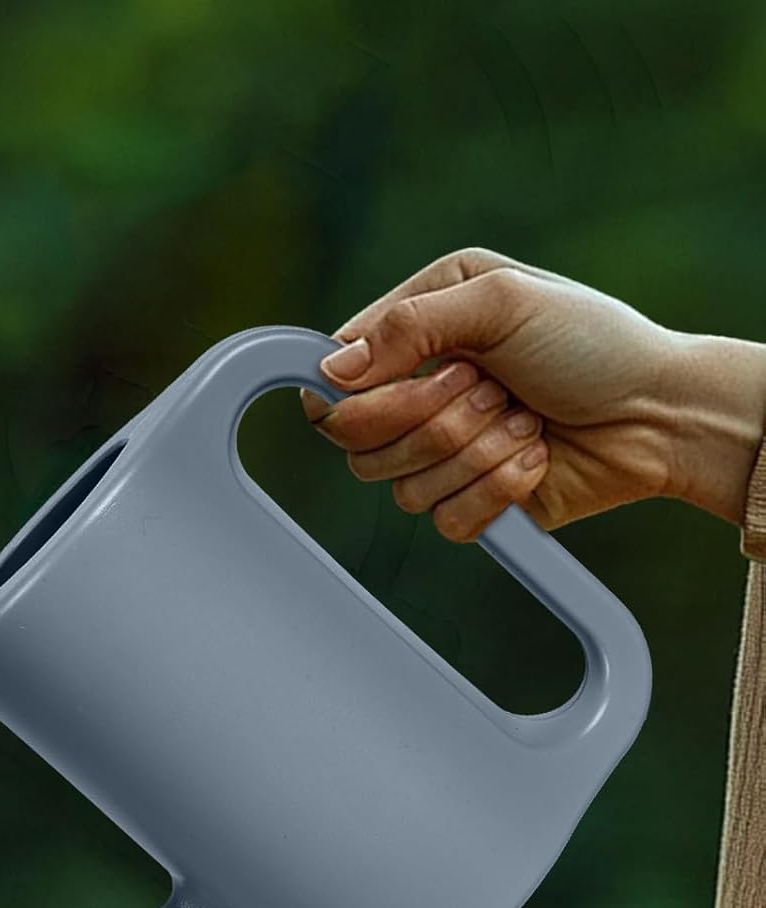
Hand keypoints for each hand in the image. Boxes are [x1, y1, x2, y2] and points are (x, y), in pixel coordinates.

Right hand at [301, 247, 765, 539]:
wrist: (660, 413)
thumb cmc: (594, 344)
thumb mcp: (504, 301)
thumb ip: (411, 325)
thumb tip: (333, 373)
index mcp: (418, 328)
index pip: (335, 377)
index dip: (354, 394)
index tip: (398, 383)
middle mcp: (419, 390)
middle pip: (357, 441)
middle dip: (432, 420)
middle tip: (490, 389)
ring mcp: (441, 451)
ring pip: (400, 487)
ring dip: (475, 453)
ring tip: (525, 420)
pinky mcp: (468, 501)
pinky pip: (443, 520)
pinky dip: (496, 490)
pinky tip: (533, 457)